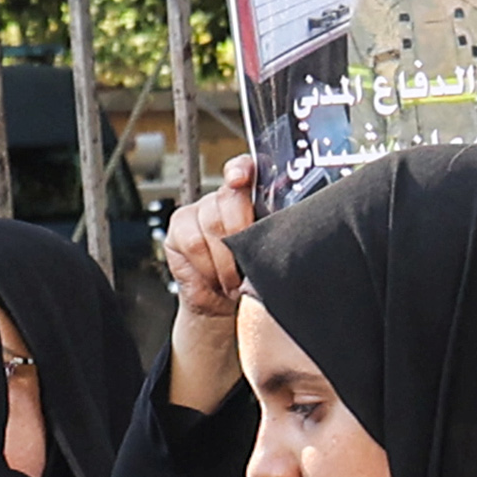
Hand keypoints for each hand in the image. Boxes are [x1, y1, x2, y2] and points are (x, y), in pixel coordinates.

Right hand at [163, 152, 261, 408]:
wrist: (228, 307)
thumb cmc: (257, 278)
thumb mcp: (273, 254)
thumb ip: (277, 234)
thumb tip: (299, 226)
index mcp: (250, 199)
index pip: (244, 169)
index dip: (242, 170)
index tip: (242, 179)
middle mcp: (222, 199)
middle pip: (227, 201)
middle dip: (241, 235)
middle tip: (250, 263)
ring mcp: (197, 213)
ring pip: (209, 224)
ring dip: (225, 260)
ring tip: (235, 280)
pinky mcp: (177, 230)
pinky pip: (191, 242)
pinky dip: (207, 265)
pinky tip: (216, 279)